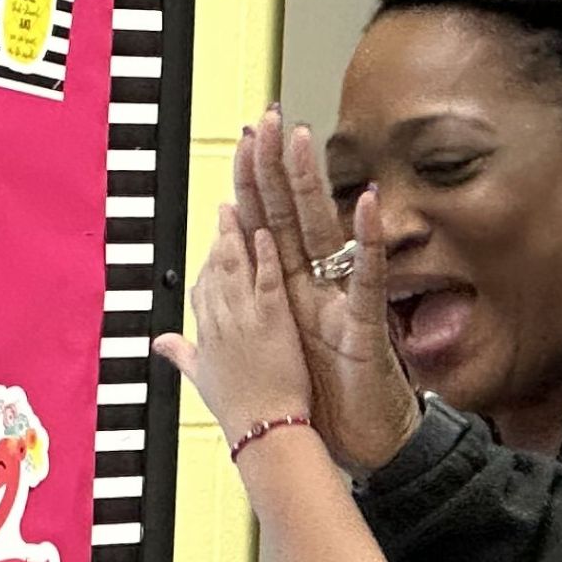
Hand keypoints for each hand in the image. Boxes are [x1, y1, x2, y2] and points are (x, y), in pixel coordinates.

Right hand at [156, 201, 314, 446]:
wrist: (262, 431)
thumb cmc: (237, 412)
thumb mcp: (200, 379)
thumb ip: (181, 354)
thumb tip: (159, 341)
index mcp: (205, 335)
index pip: (200, 290)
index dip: (205, 264)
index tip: (211, 243)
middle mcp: (219, 323)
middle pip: (214, 271)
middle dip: (218, 237)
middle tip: (224, 209)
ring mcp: (243, 320)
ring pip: (234, 268)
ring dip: (235, 236)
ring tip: (238, 209)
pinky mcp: (272, 322)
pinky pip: (266, 280)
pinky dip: (264, 255)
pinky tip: (264, 232)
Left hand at [235, 109, 420, 475]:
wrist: (361, 443)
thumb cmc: (322, 401)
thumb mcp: (264, 360)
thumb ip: (226, 333)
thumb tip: (191, 318)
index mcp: (288, 293)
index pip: (263, 228)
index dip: (250, 187)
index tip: (239, 143)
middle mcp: (315, 287)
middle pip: (291, 217)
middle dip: (275, 168)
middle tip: (266, 118)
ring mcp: (342, 300)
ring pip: (326, 233)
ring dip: (313, 187)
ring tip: (302, 141)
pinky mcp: (367, 325)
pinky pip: (370, 279)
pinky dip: (370, 244)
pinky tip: (366, 206)